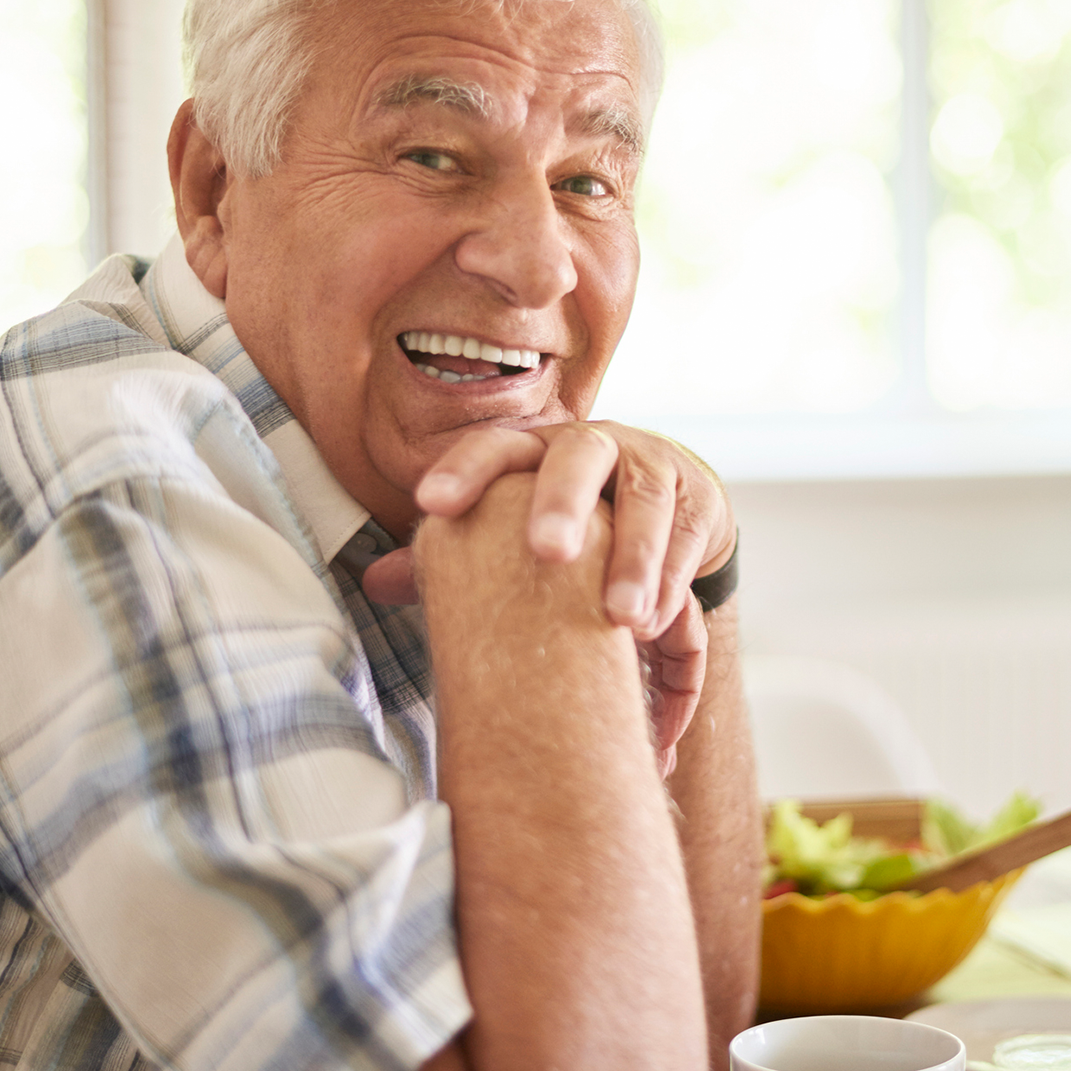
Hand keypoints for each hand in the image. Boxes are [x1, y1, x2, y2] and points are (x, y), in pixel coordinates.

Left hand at [361, 421, 734, 741]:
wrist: (666, 512)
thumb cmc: (575, 527)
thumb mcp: (517, 533)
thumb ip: (459, 556)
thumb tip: (373, 582)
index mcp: (536, 451)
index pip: (495, 448)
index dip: (464, 470)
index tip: (433, 504)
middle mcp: (592, 447)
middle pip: (576, 459)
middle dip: (562, 503)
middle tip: (548, 553)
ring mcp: (650, 465)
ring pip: (645, 501)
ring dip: (635, 560)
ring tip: (623, 620)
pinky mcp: (697, 497)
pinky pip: (687, 534)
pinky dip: (672, 580)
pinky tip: (656, 623)